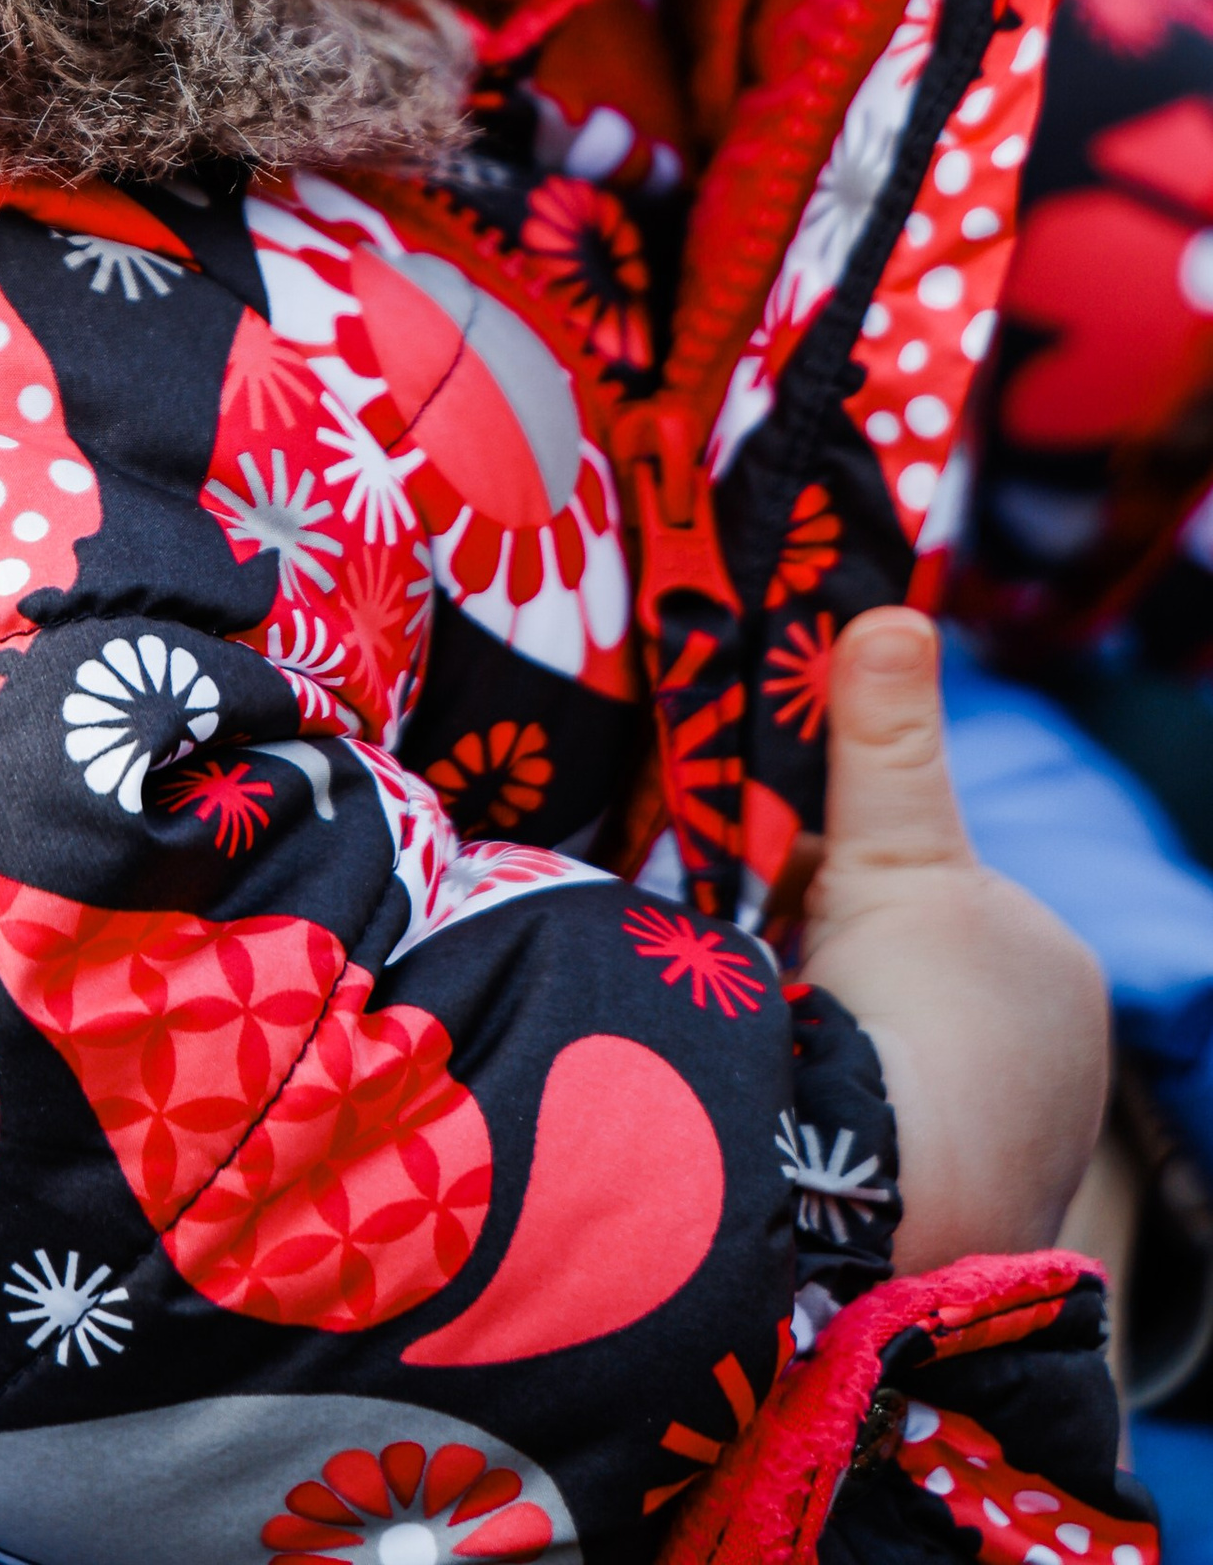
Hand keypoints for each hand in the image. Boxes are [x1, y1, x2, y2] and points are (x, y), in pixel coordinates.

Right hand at [799, 608, 1107, 1273]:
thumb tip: (889, 610)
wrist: (903, 1214)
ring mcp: (1018, 1141)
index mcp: (1056, 962)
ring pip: (891, 1045)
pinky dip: (841, 1105)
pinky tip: (797, 1103)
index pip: (924, 883)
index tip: (770, 889)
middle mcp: (1059, 1053)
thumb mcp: (890, 853)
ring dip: (832, 1033)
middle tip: (764, 968)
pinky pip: (888, 1125)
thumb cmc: (913, 1017)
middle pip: (904, 964)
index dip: (832, 874)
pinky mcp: (969, 1209)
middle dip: (834, 958)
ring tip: (772, 1039)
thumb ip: (881, 740)